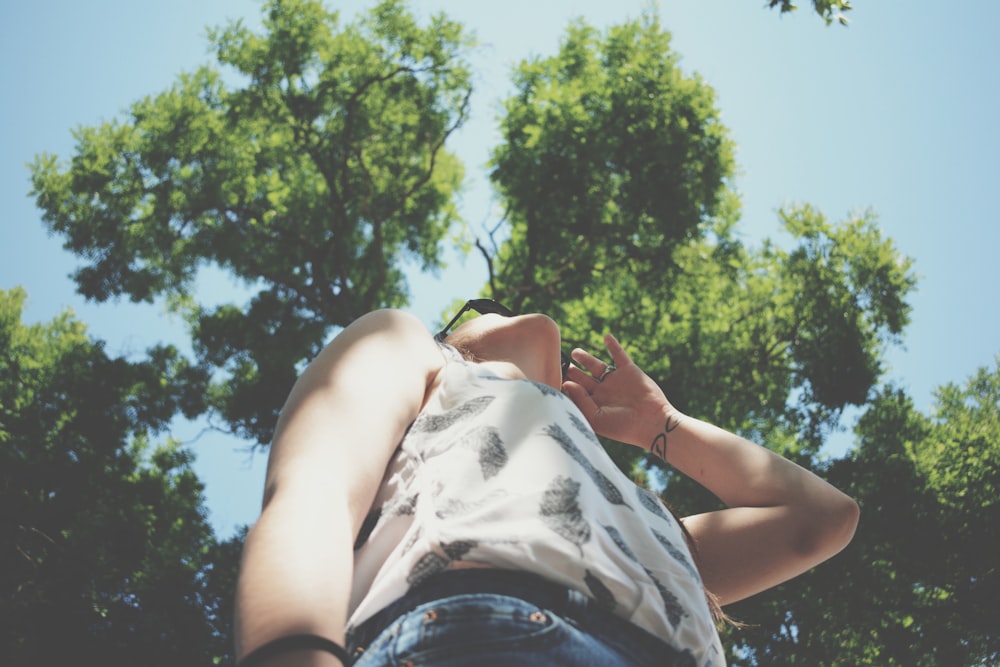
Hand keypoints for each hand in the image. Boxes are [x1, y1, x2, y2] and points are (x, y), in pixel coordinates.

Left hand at [561, 334, 677, 449]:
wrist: (651, 422)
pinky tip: (606, 337)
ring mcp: (616, 381)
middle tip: (560, 363)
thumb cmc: (622, 426)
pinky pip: (619, 355)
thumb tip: (567, 384)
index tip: (553, 378)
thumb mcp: (596, 417)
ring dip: (586, 358)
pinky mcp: (629, 371)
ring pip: (598, 366)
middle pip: (584, 378)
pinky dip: (613, 345)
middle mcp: (604, 392)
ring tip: (574, 352)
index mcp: (594, 404)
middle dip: (572, 371)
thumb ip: (580, 400)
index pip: (576, 392)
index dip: (566, 385)